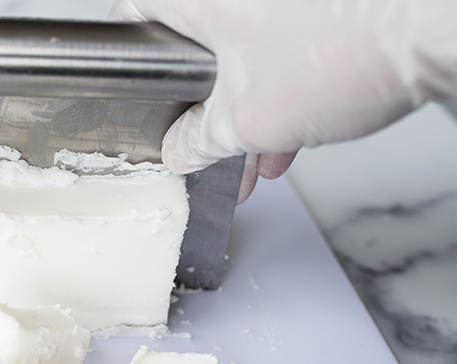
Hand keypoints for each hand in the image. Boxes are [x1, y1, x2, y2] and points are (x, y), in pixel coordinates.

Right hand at [110, 0, 456, 202]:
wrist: (433, 26)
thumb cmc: (344, 52)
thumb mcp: (249, 121)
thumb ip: (199, 141)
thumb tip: (180, 151)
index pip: (132, 19)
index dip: (129, 64)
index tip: (137, 94)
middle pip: (192, 44)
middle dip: (203, 107)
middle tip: (206, 144)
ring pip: (241, 48)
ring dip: (247, 105)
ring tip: (260, 156)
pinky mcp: (310, 2)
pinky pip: (279, 41)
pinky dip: (280, 83)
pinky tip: (294, 129)